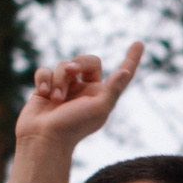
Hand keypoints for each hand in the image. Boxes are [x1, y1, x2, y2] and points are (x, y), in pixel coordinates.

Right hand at [17, 44, 142, 147]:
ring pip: (63, 66)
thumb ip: (113, 89)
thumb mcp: (99, 109)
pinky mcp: (45, 88)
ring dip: (59, 79)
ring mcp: (64, 88)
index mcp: (101, 94)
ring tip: (55, 98)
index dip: (131, 58)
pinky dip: (44, 79)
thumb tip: (125, 71)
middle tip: (72, 72)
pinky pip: (45, 71)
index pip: (120, 72)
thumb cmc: (74, 127)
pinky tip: (44, 93)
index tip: (139, 43)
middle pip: (87, 61)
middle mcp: (85, 90)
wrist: (44, 139)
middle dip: (78, 63)